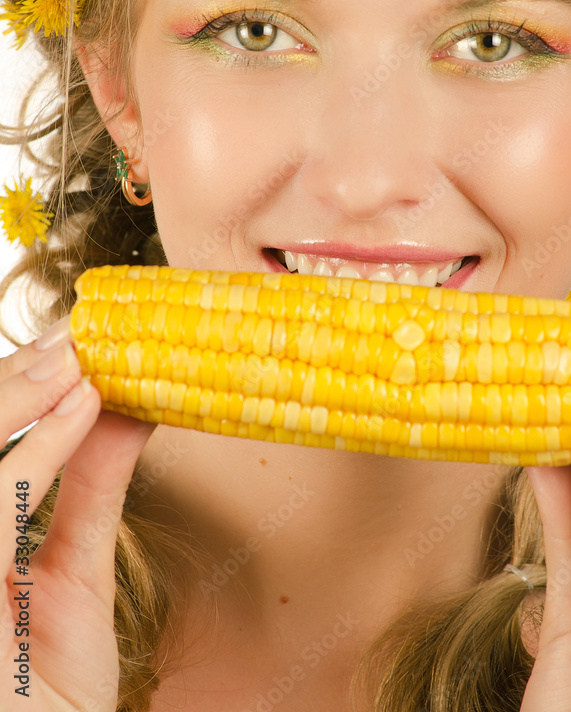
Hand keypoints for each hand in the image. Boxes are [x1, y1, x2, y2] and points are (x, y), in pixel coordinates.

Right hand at [0, 317, 155, 710]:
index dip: (7, 390)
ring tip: (74, 361)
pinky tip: (78, 413)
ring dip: (16, 403)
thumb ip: (83, 487)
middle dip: (7, 386)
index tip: (64, 339)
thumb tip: (115, 400)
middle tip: (68, 339)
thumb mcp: (73, 568)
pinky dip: (35, 456)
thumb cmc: (53, 684)